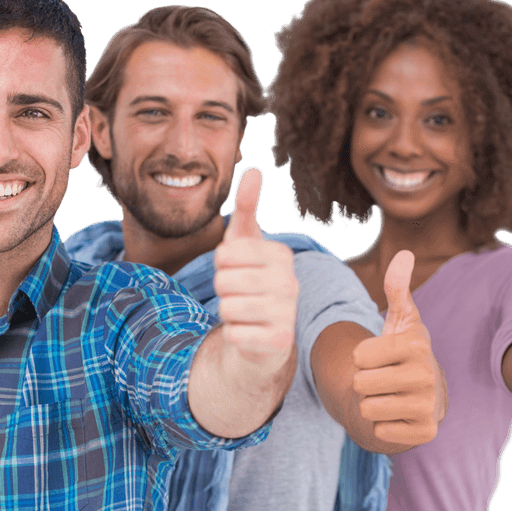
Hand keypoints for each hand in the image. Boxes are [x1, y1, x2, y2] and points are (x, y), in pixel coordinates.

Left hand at [212, 167, 297, 370]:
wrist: (266, 336)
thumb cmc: (251, 281)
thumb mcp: (245, 243)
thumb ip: (247, 207)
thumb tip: (253, 168)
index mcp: (281, 254)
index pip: (225, 253)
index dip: (221, 265)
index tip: (236, 270)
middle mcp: (290, 282)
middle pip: (224, 281)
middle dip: (222, 290)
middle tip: (239, 294)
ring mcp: (288, 314)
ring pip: (227, 307)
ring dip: (227, 313)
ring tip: (244, 312)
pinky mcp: (279, 343)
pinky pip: (234, 334)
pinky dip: (234, 335)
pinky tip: (249, 332)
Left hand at [350, 251, 442, 445]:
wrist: (424, 396)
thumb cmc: (404, 354)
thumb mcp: (400, 320)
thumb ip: (396, 288)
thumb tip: (404, 254)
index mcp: (416, 345)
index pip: (358, 356)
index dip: (362, 357)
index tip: (379, 356)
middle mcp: (427, 376)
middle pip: (360, 383)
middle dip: (364, 382)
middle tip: (383, 379)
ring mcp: (427, 406)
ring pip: (366, 409)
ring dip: (371, 404)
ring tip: (389, 396)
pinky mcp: (424, 433)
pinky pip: (379, 432)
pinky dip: (382, 426)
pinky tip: (398, 415)